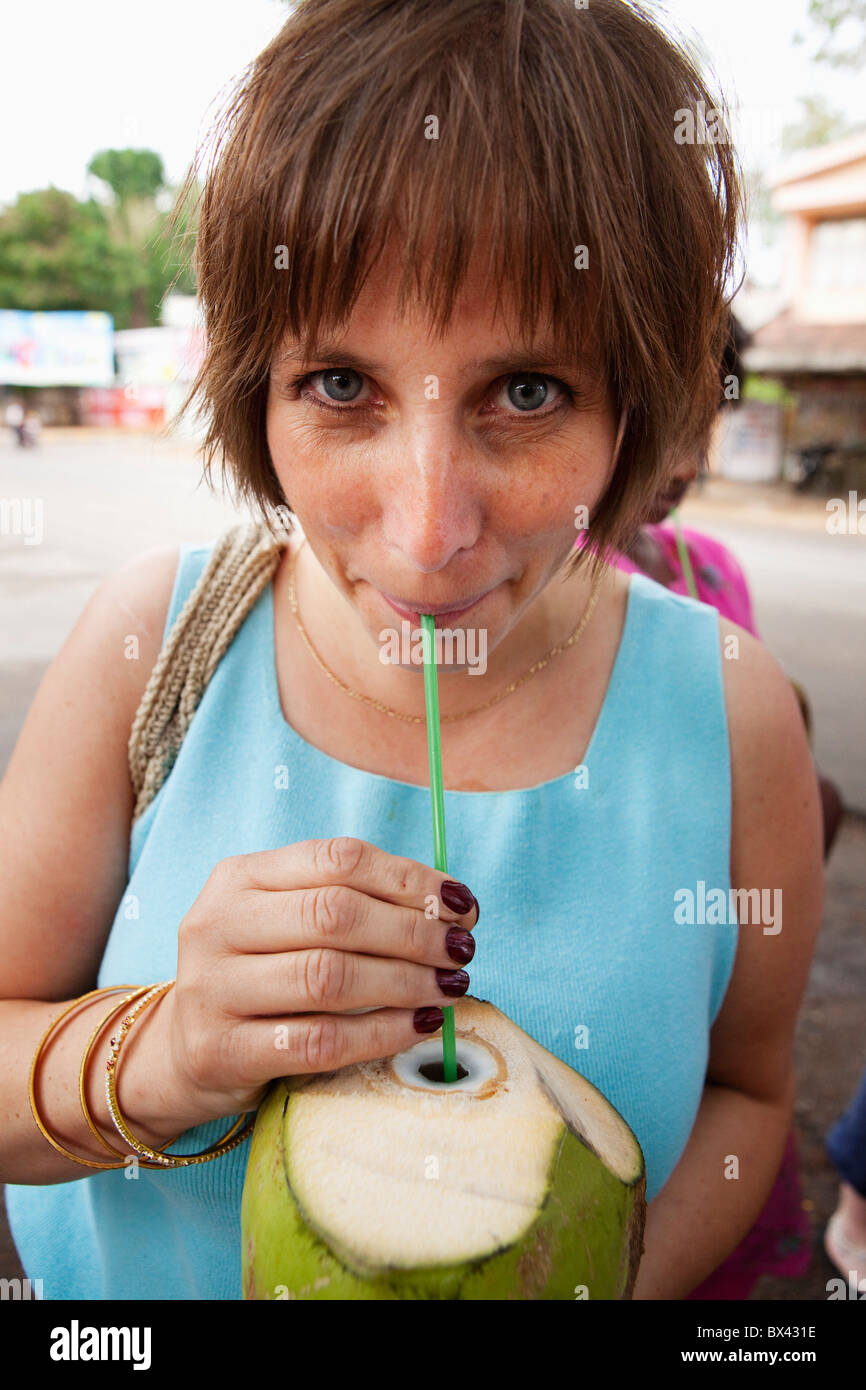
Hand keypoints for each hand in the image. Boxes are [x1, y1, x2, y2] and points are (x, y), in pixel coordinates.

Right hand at [157, 837, 478, 1130]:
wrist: (184, 1051)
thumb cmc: (260, 974)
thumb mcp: (285, 920)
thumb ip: (352, 902)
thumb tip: (452, 905)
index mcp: (238, 876)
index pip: (336, 859)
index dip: (407, 879)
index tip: (460, 902)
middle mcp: (217, 923)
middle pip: (334, 915)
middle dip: (413, 932)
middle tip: (461, 949)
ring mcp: (212, 989)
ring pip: (327, 976)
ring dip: (405, 981)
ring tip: (450, 987)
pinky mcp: (221, 1051)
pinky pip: (318, 1042)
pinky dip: (381, 1034)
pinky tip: (419, 1027)